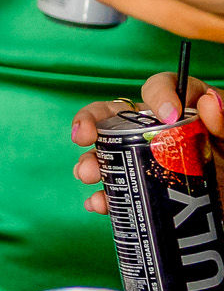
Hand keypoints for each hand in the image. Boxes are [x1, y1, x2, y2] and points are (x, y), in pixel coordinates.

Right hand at [72, 71, 223, 212]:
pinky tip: (99, 203)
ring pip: (107, 154)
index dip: (158, 94)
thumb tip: (208, 101)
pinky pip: (117, 190)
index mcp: (183, 111)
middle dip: (90, 122)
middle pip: (113, 115)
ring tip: (88, 174)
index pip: (162, 87)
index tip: (168, 115)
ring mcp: (147, 161)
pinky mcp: (146, 190)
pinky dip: (102, 197)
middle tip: (83, 136)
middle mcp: (157, 131)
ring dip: (90, 162)